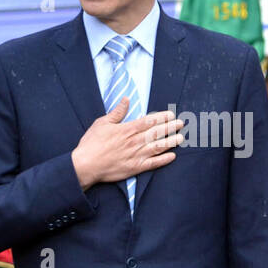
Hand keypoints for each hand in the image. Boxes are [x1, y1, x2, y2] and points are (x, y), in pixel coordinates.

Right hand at [70, 99, 184, 188]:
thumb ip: (117, 112)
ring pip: (158, 147)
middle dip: (170, 127)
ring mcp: (136, 155)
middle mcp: (134, 141)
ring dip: (171, 142)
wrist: (86, 165)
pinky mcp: (135, 168)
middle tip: (181, 124)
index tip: (171, 114)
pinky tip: (172, 156)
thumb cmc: (92, 143)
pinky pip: (153, 164)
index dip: (162, 117)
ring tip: (181, 138)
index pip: (149, 121)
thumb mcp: (102, 123)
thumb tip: (126, 99)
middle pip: (157, 133)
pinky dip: (163, 160)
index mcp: (127, 129)